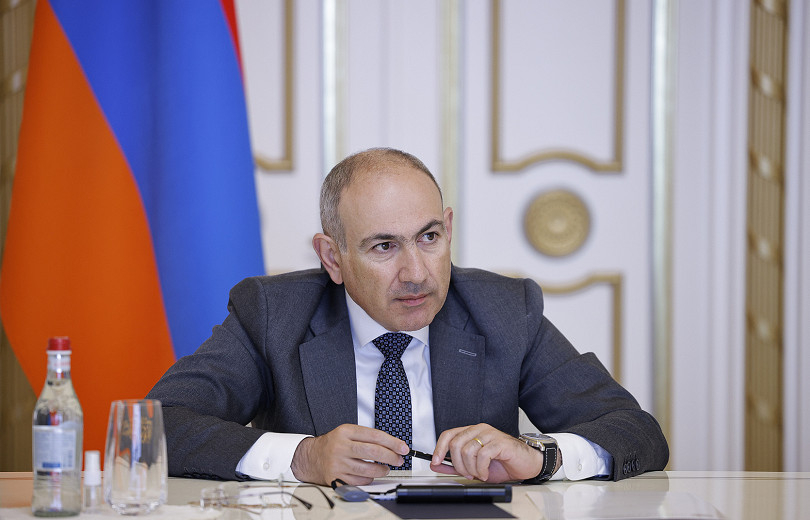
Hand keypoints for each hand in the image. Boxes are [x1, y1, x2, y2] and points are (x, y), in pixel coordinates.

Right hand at [289, 424, 409, 485]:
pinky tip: (370, 474)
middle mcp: (341, 446)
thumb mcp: (347, 433)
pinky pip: (360, 481)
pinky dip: (369, 478)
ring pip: (368, 469)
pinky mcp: (336, 477)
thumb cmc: (332, 444)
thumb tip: (392, 446)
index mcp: (345, 432)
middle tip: (399, 459)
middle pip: (373, 451)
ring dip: (382, 470)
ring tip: (386, 468)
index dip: (392, 442)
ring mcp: (338, 463)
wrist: (310, 457)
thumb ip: (366, 437)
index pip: (375, 435)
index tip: (402, 447)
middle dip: (391, 456)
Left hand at [430, 424, 544, 482]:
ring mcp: (490, 434)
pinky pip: (482, 455)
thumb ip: (455, 465)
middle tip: (467, 474)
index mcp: (472, 432)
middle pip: (456, 444)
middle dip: (458, 464)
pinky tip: (486, 473)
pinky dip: (481, 468)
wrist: (525, 464)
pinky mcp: (500, 442)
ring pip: (467, 450)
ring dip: (471, 468)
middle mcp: (479, 430)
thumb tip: (437, 465)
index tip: (435, 461)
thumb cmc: (502, 463)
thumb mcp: (474, 466)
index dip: (439, 448)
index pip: (448, 434)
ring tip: (478, 474)